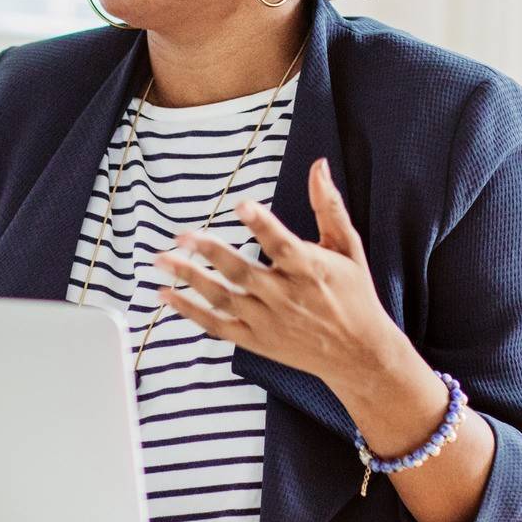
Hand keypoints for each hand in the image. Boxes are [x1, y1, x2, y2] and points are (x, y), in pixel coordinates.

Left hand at [154, 158, 407, 387]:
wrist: (359, 355)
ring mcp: (268, 321)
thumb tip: (318, 166)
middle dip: (211, 252)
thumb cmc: (355, 295)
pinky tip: (165, 296)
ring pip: (222, 298)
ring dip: (190, 278)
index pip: (282, 245)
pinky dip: (190, 312)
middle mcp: (287, 297)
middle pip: (242, 273)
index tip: (242, 205)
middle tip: (182, 235)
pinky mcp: (256, 340)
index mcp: (310, 270)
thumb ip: (329, 207)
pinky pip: (217, 326)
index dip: (262, 225)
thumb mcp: (348, 248)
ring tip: (162, 259)